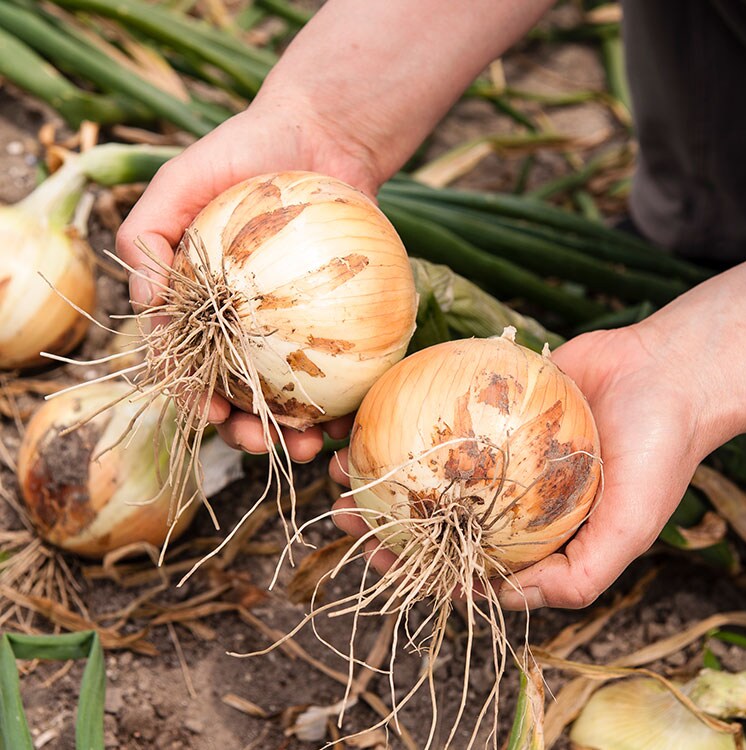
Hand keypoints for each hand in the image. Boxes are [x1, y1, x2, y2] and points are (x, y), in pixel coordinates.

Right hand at [116, 96, 376, 460]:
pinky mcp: (334, 319)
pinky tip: (349, 415)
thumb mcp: (178, 181)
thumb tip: (143, 303)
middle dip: (249, 432)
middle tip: (269, 445)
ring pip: (291, 394)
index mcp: (201, 308)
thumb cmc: (242, 155)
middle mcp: (244, 326)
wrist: (320, 137)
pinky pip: (339, 366)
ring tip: (314, 446)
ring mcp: (292, 327)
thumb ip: (147, 234)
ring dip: (297, 431)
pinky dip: (341, 398)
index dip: (193, 398)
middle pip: (241, 395)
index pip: (190, 365)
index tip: (209, 415)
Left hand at [331, 260, 745, 607]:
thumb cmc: (658, 452)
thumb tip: (502, 599)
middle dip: (384, 517)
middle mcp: (507, 487)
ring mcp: (496, 441)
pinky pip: (438, 406)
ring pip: (426, 460)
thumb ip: (577, 576)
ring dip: (382, 468)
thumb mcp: (629, 531)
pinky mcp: (491, 397)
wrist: (669, 373)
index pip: (463, 556)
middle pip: (433, 507)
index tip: (375, 558)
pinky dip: (402, 413)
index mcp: (532, 527)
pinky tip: (370, 416)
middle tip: (343, 514)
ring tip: (343, 467)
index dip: (417, 564)